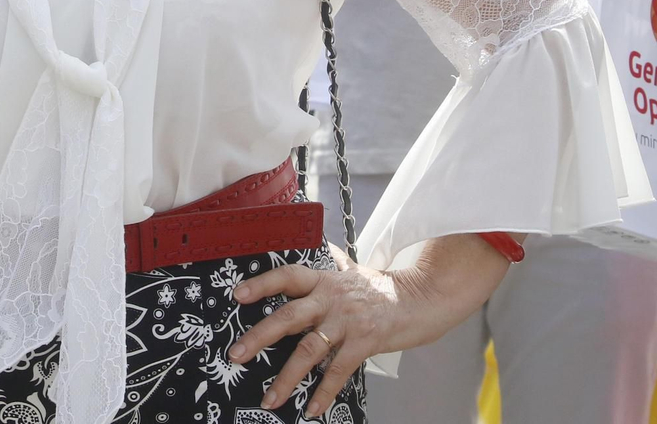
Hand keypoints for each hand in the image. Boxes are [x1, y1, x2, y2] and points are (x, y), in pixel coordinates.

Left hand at [226, 237, 506, 417]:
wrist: (420, 298)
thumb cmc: (381, 287)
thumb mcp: (351, 271)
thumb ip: (332, 263)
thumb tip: (321, 247)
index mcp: (322, 280)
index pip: (286, 277)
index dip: (261, 284)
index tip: (237, 295)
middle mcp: (330, 299)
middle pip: (289, 317)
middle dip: (259, 337)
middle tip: (236, 354)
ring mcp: (346, 322)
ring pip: (309, 350)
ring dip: (286, 377)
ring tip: (270, 398)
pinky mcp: (364, 343)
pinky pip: (339, 371)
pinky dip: (324, 392)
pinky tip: (311, 408)